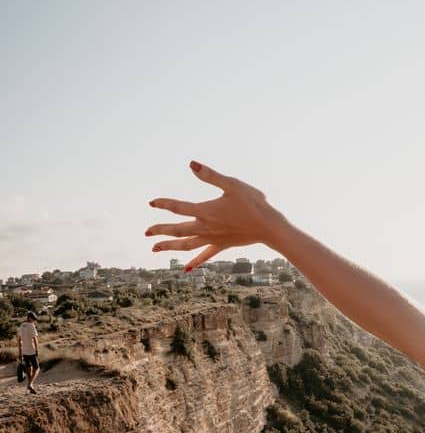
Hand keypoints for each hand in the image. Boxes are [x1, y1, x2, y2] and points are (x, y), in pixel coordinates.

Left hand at [145, 161, 286, 270]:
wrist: (269, 227)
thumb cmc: (253, 203)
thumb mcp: (232, 185)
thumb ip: (210, 175)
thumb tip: (191, 164)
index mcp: (206, 211)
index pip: (178, 207)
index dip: (163, 204)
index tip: (151, 203)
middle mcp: (206, 227)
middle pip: (177, 230)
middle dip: (160, 230)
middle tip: (146, 232)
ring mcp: (213, 239)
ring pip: (186, 245)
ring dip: (170, 246)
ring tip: (155, 248)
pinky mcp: (222, 245)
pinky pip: (205, 255)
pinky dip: (195, 262)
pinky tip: (186, 268)